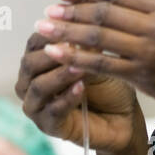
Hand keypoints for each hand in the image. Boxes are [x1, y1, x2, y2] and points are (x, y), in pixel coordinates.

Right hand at [15, 15, 142, 153]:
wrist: (124, 119)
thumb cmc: (109, 86)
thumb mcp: (98, 60)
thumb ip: (83, 47)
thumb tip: (74, 27)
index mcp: (40, 62)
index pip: (35, 43)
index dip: (51, 34)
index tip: (71, 27)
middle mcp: (31, 83)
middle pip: (29, 64)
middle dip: (52, 55)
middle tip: (74, 48)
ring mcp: (37, 106)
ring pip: (38, 87)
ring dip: (60, 76)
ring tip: (80, 69)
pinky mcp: (47, 126)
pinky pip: (51, 111)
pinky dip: (66, 98)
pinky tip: (81, 89)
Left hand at [33, 0, 154, 121]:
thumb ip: (142, 7)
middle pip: (103, 11)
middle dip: (70, 10)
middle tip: (47, 10)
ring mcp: (150, 49)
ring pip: (99, 36)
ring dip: (68, 32)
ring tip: (45, 29)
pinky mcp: (144, 74)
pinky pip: (104, 64)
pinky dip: (79, 59)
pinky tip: (62, 56)